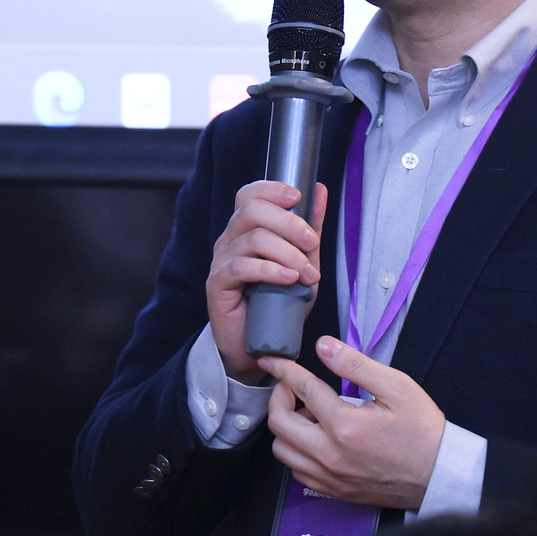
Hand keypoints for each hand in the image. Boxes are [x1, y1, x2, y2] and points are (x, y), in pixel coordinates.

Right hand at [205, 180, 327, 383]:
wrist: (257, 346)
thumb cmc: (277, 303)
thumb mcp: (302, 261)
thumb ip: (309, 227)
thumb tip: (319, 189)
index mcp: (245, 229)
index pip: (249, 195)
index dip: (271, 189)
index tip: (298, 197)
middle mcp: (229, 240)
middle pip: (252, 211)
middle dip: (289, 223)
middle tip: (312, 244)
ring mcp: (221, 261)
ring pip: (252, 239)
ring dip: (288, 254)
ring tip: (309, 275)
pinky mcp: (218, 284)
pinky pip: (242, 267)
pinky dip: (271, 270)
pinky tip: (290, 279)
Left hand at [259, 336, 445, 509]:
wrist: (441, 474)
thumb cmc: (423, 429)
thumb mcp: (397, 386)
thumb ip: (356, 364)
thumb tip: (323, 346)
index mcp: (345, 425)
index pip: (302, 389)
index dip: (284, 369)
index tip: (273, 360)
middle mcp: (330, 455)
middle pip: (280, 423)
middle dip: (278, 396)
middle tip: (289, 386)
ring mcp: (330, 477)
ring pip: (283, 451)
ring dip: (285, 427)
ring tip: (306, 413)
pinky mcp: (334, 491)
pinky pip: (297, 472)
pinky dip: (296, 452)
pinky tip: (314, 438)